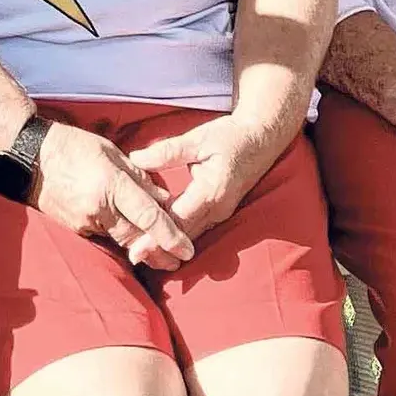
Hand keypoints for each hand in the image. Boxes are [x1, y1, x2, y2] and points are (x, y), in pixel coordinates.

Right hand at [32, 122, 195, 271]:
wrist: (29, 157)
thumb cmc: (72, 146)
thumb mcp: (111, 152)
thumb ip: (139, 177)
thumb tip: (164, 200)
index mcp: (111, 185)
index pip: (148, 216)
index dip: (170, 235)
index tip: (187, 250)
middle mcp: (99, 208)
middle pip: (137, 237)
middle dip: (160, 252)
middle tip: (178, 262)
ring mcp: (84, 221)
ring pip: (121, 239)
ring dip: (141, 248)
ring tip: (160, 255)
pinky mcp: (74, 228)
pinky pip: (103, 236)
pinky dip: (119, 237)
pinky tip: (130, 239)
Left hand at [126, 111, 289, 241]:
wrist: (262, 139)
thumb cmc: (231, 137)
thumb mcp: (198, 139)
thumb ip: (167, 152)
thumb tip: (135, 159)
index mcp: (211, 191)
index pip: (178, 221)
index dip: (155, 236)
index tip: (136, 250)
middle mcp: (218, 208)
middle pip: (183, 235)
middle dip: (158, 248)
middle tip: (133, 258)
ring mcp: (221, 213)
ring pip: (190, 235)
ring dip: (168, 244)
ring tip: (142, 253)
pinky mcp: (220, 212)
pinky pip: (197, 228)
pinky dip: (179, 235)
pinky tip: (160, 238)